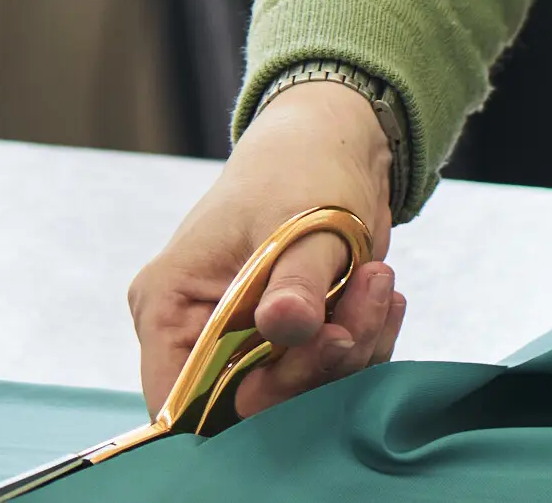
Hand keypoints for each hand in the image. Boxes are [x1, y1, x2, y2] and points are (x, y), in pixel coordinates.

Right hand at [127, 81, 404, 419]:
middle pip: (246, 406)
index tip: (318, 349)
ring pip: (295, 396)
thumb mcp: (302, 223)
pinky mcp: (287, 345)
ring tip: (379, 281)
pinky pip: (324, 377)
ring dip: (351, 349)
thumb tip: (285, 327)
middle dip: (319, 364)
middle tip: (369, 299)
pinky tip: (382, 295)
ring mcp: (243, 342)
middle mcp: (195, 334)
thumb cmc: (299, 169)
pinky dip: (362, 345)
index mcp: (168, 306)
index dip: (243, 406)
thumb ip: (295, 283)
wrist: (334, 146)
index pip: (178, 403)